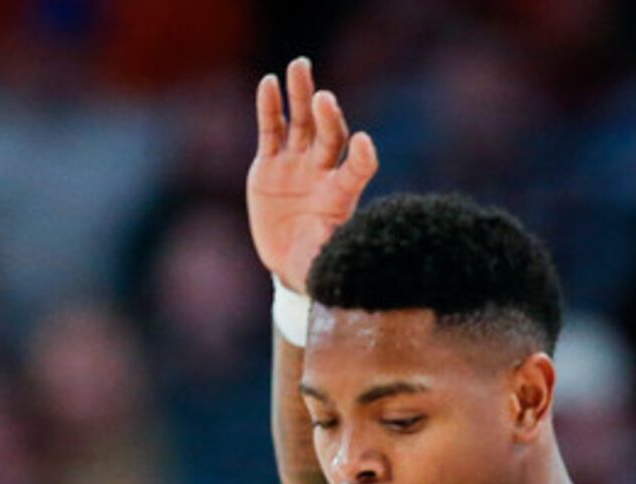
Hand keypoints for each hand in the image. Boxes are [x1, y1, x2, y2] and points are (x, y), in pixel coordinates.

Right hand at [248, 56, 377, 293]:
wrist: (290, 263)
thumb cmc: (317, 264)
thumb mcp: (326, 261)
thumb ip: (331, 250)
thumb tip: (342, 255)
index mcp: (342, 195)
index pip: (358, 168)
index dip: (363, 157)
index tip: (365, 143)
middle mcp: (323, 172)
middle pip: (329, 135)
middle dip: (328, 116)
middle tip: (325, 97)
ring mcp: (296, 164)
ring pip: (301, 122)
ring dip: (301, 95)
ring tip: (300, 66)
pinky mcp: (269, 163)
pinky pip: (271, 129)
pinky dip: (269, 107)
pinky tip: (269, 83)